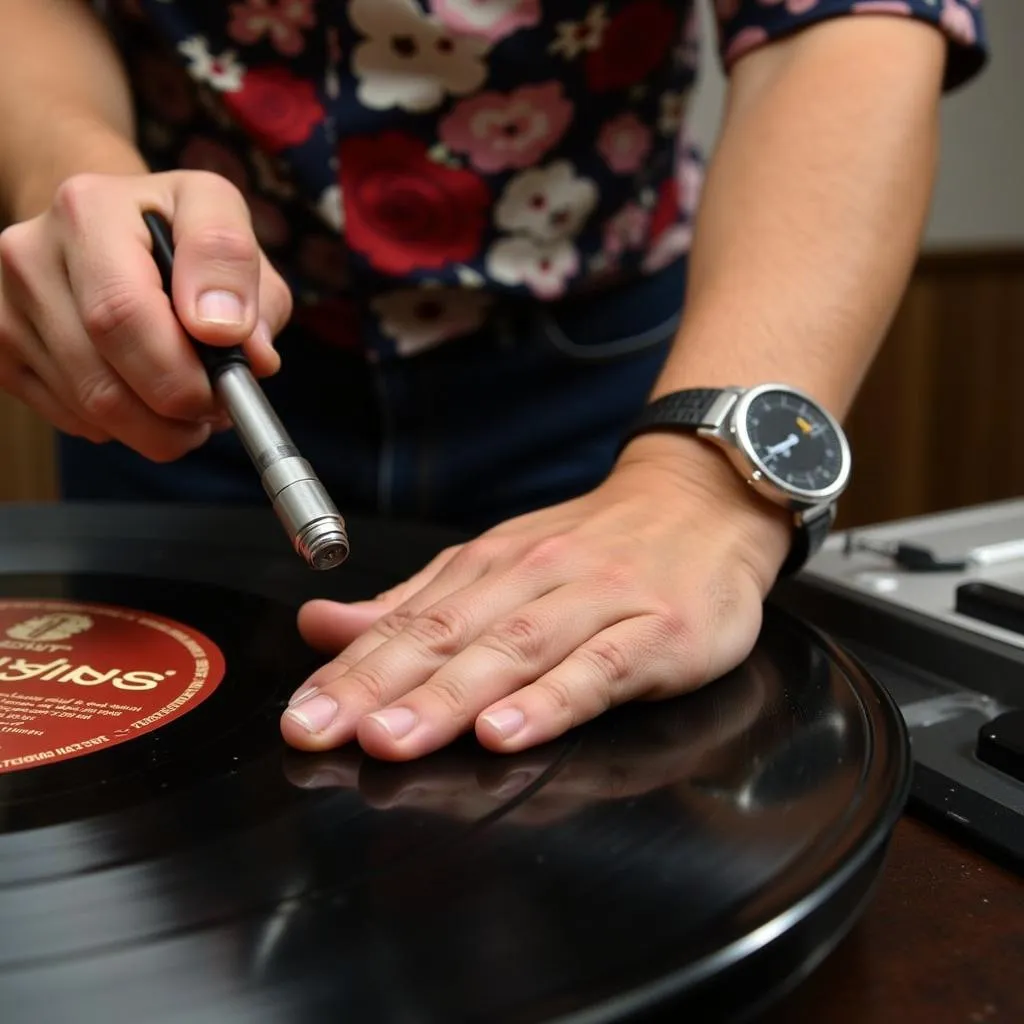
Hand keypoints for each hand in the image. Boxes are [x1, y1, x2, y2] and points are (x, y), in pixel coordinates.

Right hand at [0, 170, 290, 459]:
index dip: (183, 370)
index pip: (124, 314)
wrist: (102, 225)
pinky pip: (74, 420)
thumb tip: (248, 354)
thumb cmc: (171, 228)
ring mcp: (6, 307)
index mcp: (89, 211)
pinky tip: (148, 396)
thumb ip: (242, 277)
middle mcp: (31, 255)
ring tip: (193, 402)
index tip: (229, 379)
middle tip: (217, 406)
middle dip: (178, 409)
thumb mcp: (222, 219)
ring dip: (159, 427)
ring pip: (92, 410)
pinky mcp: (1, 350)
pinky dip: (127, 426)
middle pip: (105, 379)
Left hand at [280, 436, 791, 761]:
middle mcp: (534, 579)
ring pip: (512, 651)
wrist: (704, 503)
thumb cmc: (599, 545)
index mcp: (490, 567)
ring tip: (392, 738)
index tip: (300, 714)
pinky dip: (550, 701)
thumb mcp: (500, 561)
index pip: (409, 622)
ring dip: (447, 697)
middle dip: (377, 688)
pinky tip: (507, 732)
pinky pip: (599, 668)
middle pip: (448, 636)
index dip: (350, 671)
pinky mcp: (654, 633)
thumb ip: (416, 603)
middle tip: (319, 732)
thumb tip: (324, 626)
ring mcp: (596, 603)